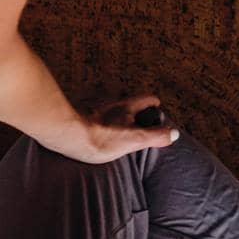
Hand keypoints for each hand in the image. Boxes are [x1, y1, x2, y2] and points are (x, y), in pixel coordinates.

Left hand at [59, 94, 179, 163]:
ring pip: (106, 109)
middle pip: (125, 103)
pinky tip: (90, 131)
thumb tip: (174, 134)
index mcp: (125, 107)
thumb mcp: (133, 140)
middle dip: (131, 111)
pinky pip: (88, 116)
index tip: (157, 107)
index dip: (153, 103)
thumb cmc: (98, 138)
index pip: (146, 99)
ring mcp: (91, 108)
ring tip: (113, 129)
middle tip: (136, 120)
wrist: (64, 134)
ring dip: (111, 116)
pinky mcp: (74, 115)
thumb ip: (154, 136)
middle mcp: (108, 103)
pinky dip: (93, 121)